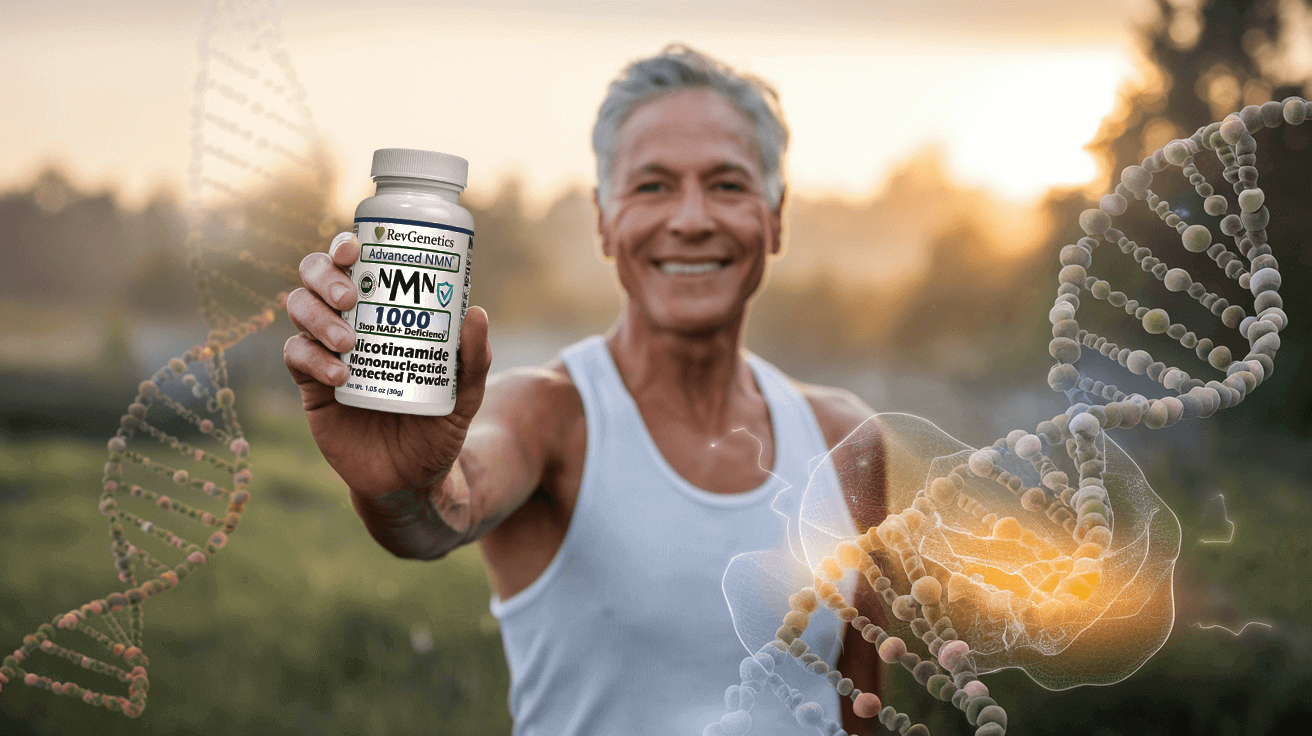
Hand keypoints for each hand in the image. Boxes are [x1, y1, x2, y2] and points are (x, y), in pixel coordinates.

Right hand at [283, 232, 491, 500]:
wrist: (412, 479)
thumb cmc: (438, 428)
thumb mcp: (464, 396)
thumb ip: (473, 360)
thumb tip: (476, 312)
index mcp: (384, 315)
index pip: (356, 267)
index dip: (345, 248)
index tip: (356, 246)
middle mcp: (350, 324)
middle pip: (315, 279)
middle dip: (323, 276)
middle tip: (350, 298)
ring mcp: (326, 353)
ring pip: (298, 311)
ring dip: (318, 318)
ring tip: (349, 343)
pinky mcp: (312, 387)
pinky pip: (297, 357)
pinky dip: (313, 359)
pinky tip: (341, 374)